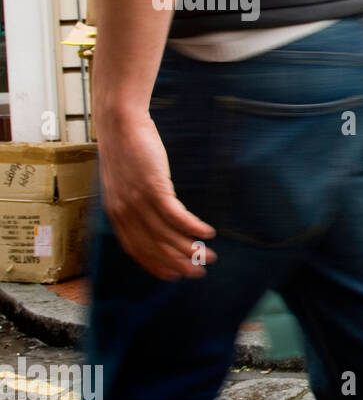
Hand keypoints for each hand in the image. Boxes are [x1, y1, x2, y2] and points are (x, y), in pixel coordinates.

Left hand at [97, 110, 215, 280]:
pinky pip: (176, 216)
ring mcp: (139, 200)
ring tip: (209, 256)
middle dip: (177, 264)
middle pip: (154, 247)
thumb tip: (149, 214)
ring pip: (166, 235)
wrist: (120, 124)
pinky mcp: (154, 187)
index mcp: (116, 212)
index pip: (136, 248)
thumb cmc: (125, 148)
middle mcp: (126, 211)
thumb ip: (132, 200)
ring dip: (190, 250)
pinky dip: (192, 228)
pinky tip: (208, 233)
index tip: (173, 275)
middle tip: (197, 273)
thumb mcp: (123, 181)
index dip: (155, 264)